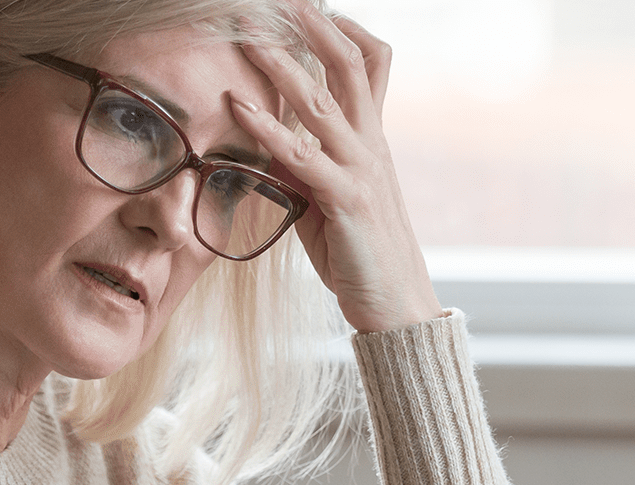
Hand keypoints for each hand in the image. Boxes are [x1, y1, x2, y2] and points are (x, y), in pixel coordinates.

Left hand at [231, 3, 442, 333]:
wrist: (396, 305)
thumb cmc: (358, 255)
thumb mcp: (324, 202)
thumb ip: (301, 169)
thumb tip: (265, 144)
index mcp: (372, 141)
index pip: (371, 66)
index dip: (345, 29)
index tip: (314, 6)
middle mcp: (372, 145)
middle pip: (350, 65)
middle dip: (314, 26)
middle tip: (280, 0)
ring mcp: (363, 169)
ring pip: (322, 102)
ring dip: (282, 65)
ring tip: (248, 38)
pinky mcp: (347, 200)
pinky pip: (302, 156)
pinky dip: (267, 128)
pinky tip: (238, 108)